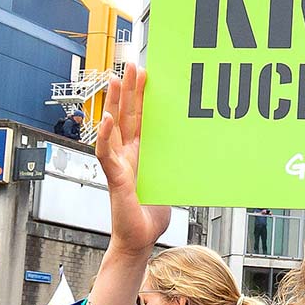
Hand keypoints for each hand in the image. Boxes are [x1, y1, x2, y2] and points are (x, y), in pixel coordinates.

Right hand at [96, 63, 170, 255]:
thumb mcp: (170, 180)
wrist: (140, 239)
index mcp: (141, 152)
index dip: (143, 95)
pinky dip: (105, 136)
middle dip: (129, 89)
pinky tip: (107, 119)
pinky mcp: (115, 179)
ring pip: (113, 128)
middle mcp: (127, 154)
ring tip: (115, 79)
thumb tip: (200, 147)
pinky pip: (107, 154)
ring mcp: (118, 164)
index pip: (141, 117)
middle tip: (132, 64)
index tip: (148, 73)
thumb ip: (176, 163)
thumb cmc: (152, 213)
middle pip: (127, 114)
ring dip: (113, 102)